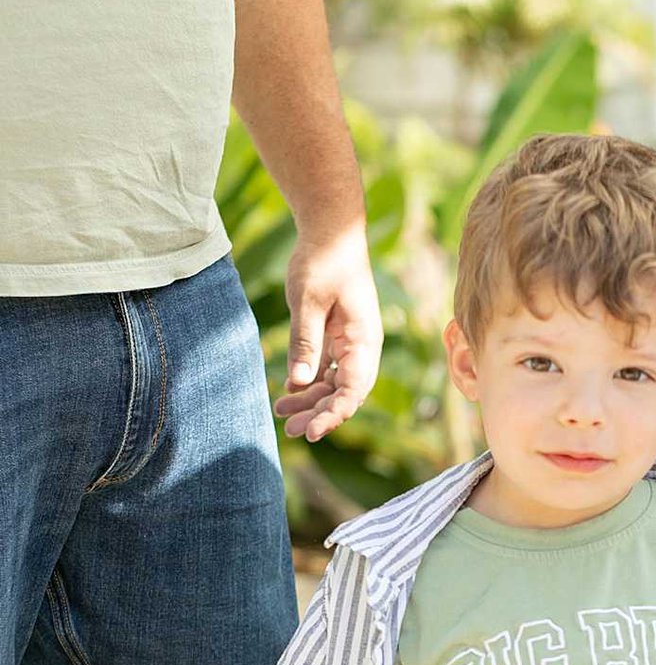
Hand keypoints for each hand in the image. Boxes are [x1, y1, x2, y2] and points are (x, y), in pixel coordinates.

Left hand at [271, 221, 381, 442]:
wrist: (331, 232)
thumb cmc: (324, 263)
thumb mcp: (309, 303)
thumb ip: (305, 343)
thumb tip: (297, 383)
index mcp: (364, 342)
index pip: (353, 391)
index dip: (333, 415)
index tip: (311, 432)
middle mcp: (361, 347)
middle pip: (344, 393)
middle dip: (319, 413)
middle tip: (290, 430)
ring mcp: (350, 343)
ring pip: (334, 383)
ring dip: (311, 400)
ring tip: (282, 413)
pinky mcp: (336, 336)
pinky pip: (325, 368)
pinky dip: (308, 381)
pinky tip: (288, 392)